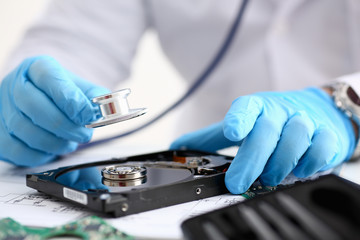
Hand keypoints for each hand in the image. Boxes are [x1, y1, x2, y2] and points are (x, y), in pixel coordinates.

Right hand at [0, 56, 108, 165]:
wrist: (38, 97)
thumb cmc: (61, 94)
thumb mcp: (81, 88)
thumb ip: (95, 97)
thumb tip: (107, 110)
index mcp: (37, 68)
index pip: (49, 77)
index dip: (70, 99)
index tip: (87, 115)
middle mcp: (15, 84)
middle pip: (34, 105)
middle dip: (65, 126)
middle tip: (84, 135)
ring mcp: (3, 108)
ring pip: (24, 129)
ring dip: (54, 142)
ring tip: (70, 144)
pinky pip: (14, 149)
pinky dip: (38, 155)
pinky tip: (51, 151)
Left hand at [170, 88, 355, 193]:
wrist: (316, 111)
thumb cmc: (272, 120)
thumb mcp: (241, 123)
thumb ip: (211, 137)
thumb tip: (177, 146)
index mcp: (256, 107)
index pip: (245, 108)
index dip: (239, 119)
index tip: (232, 131)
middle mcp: (280, 111)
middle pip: (266, 131)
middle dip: (251, 160)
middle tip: (238, 182)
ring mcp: (304, 121)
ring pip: (295, 138)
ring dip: (280, 163)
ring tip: (269, 178)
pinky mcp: (326, 134)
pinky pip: (321, 147)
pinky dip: (309, 162)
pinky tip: (299, 171)